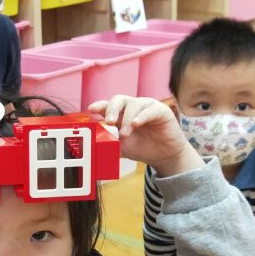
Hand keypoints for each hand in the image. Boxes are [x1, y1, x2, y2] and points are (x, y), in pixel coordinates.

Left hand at [87, 95, 203, 175]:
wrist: (164, 156)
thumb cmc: (142, 148)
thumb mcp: (121, 148)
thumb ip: (108, 144)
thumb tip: (93, 145)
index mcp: (120, 114)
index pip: (107, 106)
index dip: (99, 105)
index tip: (91, 109)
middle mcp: (132, 107)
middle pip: (119, 99)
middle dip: (111, 109)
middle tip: (109, 122)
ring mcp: (146, 107)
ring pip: (134, 104)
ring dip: (127, 119)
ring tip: (125, 134)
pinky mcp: (161, 111)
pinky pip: (150, 109)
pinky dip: (141, 116)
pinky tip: (136, 124)